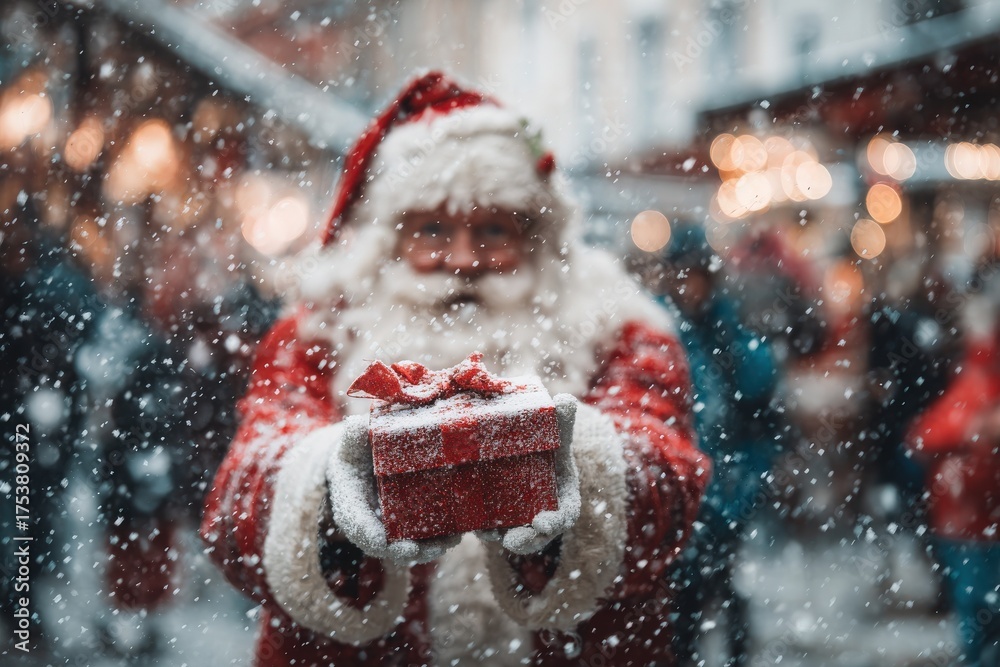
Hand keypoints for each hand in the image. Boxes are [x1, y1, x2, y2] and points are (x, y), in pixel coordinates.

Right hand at [327, 415, 460, 564]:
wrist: (370, 459)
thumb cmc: (361, 449)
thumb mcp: (354, 441)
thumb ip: (355, 435)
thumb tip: (357, 426)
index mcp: (350, 498)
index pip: (354, 519)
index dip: (365, 532)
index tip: (379, 540)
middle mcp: (369, 519)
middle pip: (382, 543)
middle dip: (399, 549)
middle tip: (414, 550)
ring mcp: (391, 525)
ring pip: (406, 545)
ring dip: (426, 548)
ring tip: (446, 543)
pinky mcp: (412, 523)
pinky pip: (424, 537)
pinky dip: (440, 539)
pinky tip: (457, 534)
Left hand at [477, 393, 580, 554]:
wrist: (529, 455)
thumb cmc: (549, 447)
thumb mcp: (557, 437)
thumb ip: (562, 423)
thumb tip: (566, 399)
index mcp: (563, 498)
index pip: (564, 516)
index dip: (555, 522)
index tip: (543, 524)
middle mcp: (544, 514)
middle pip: (538, 535)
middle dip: (527, 540)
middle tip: (512, 541)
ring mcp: (521, 519)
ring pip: (513, 535)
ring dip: (499, 537)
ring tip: (486, 533)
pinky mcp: (500, 519)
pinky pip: (492, 529)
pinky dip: (483, 530)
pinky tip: (470, 525)